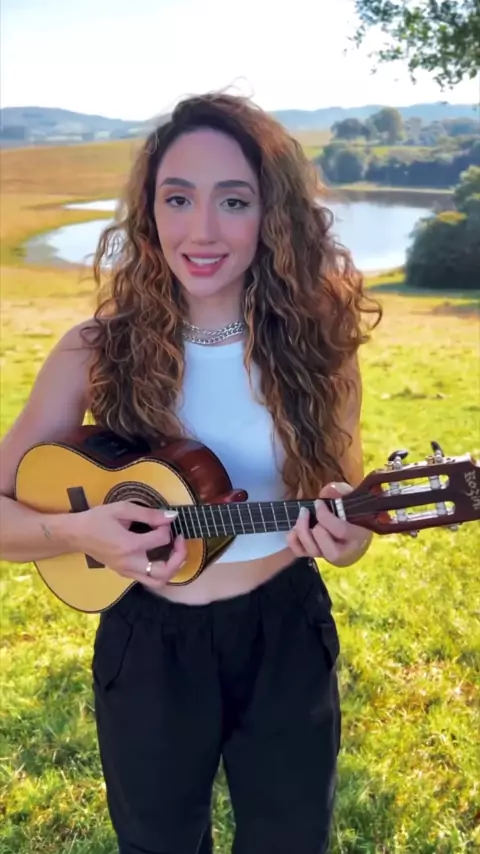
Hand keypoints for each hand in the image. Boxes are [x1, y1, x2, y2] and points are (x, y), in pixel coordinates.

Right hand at [65, 501, 186, 591]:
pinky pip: (149, 579)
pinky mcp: (125, 574)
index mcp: (129, 545)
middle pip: (165, 572)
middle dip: (179, 556)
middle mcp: (130, 563)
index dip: (167, 527)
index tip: (163, 519)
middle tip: (180, 540)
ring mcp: (127, 572)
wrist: (76, 534)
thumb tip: (171, 516)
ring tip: (175, 551)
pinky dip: (161, 570)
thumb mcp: (122, 509)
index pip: (161, 540)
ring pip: (158, 581)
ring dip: (172, 567)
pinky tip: (162, 555)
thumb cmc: (97, 519)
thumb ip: (149, 514)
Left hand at [286, 482, 370, 566]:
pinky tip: (295, 528)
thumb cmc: (351, 511)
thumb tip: (331, 489)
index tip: (318, 503)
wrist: (351, 526)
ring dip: (302, 531)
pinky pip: (300, 553)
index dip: (325, 516)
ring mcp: (328, 555)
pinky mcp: (315, 555)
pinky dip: (293, 541)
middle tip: (309, 512)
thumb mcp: (349, 498)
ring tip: (302, 515)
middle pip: (326, 547)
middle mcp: (345, 551)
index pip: (340, 531)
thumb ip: (342, 491)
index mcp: (358, 536)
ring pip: (312, 550)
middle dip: (315, 528)